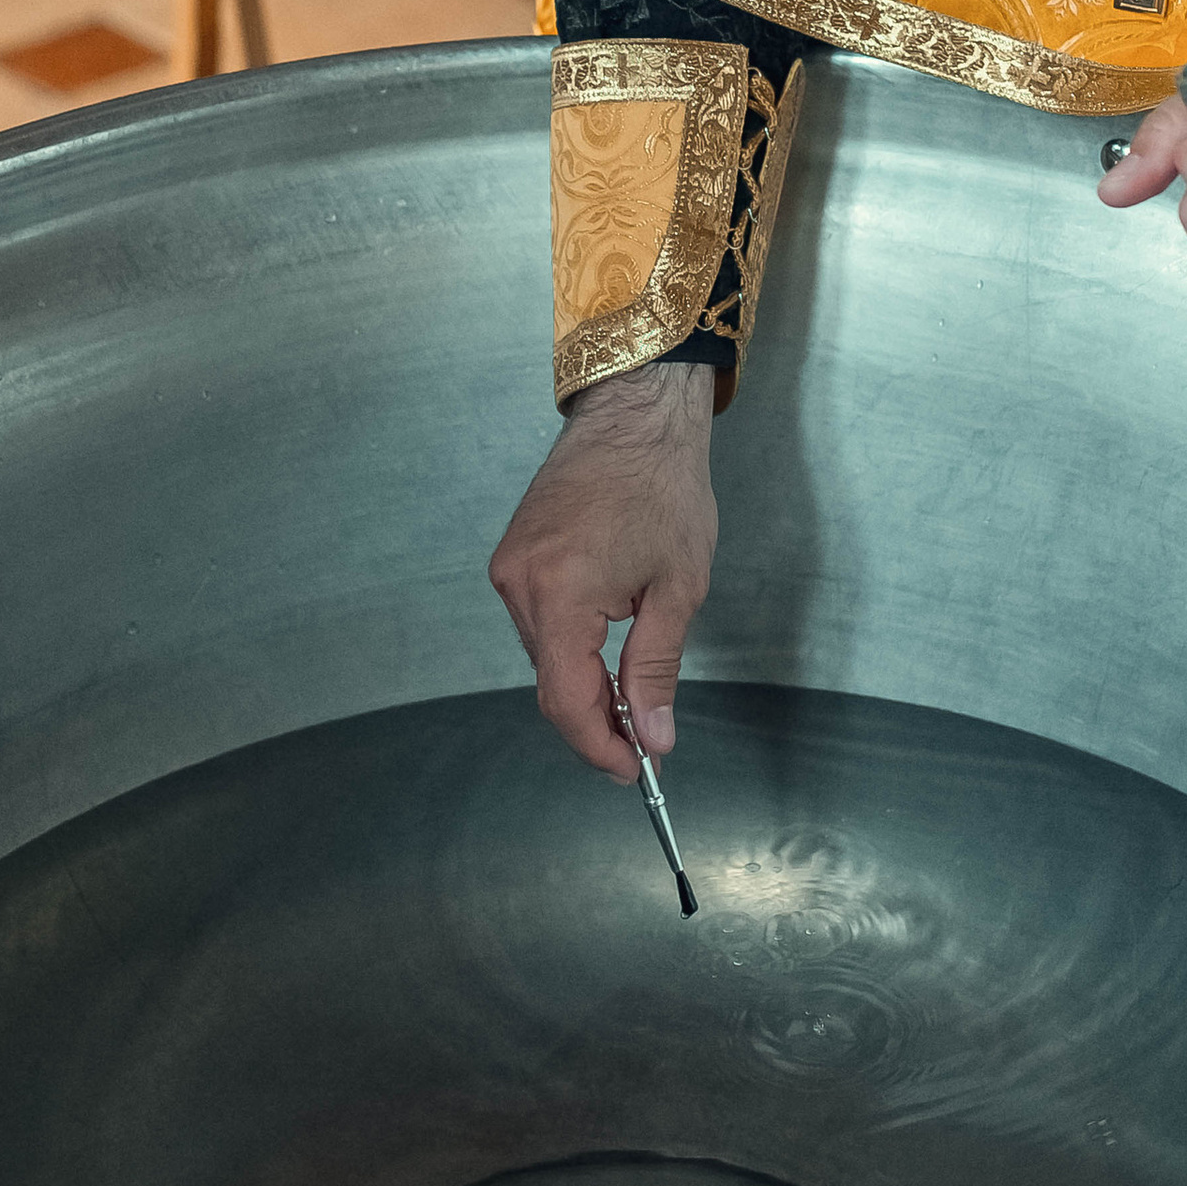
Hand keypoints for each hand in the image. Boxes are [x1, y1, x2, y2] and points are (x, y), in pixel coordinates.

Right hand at [490, 361, 716, 775]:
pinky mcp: (512, 554)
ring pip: (542, 654)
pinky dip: (569, 647)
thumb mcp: (677, 589)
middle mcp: (518, 583)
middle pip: (550, 681)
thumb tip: (651, 737)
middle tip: (644, 742)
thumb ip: (655, 670)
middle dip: (595, 721)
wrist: (636, 416)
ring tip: (631, 697)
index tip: (632, 769)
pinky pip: (537, 620)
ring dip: (582, 684)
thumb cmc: (664, 489)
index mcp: (559, 593)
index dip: (597, 746)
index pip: (564, 699)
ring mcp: (509, 567)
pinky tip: (605, 652)